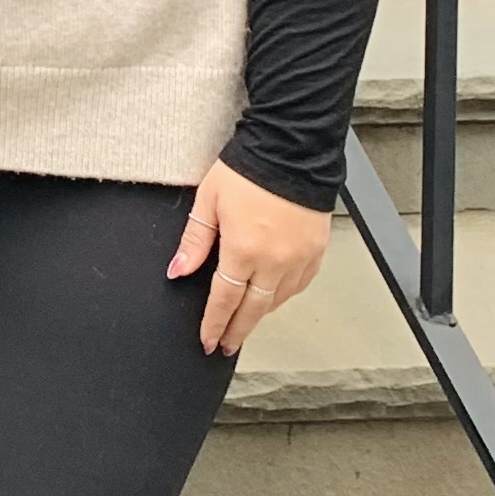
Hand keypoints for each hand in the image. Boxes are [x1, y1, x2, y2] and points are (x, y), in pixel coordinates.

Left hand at [169, 159, 329, 354]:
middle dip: (237, 331)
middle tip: (226, 345)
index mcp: (244, 251)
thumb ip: (195, 241)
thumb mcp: (208, 200)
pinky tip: (273, 298)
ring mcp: (299, 259)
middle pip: (253, 310)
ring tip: (245, 322)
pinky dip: (283, 296)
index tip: (208, 341)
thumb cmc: (247, 170)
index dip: (214, 324)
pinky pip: (298, 285)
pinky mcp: (316, 252)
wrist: (291, 150)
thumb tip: (178, 270)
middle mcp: (275, 262)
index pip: (225, 300)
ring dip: (259, 314)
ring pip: (277, 300)